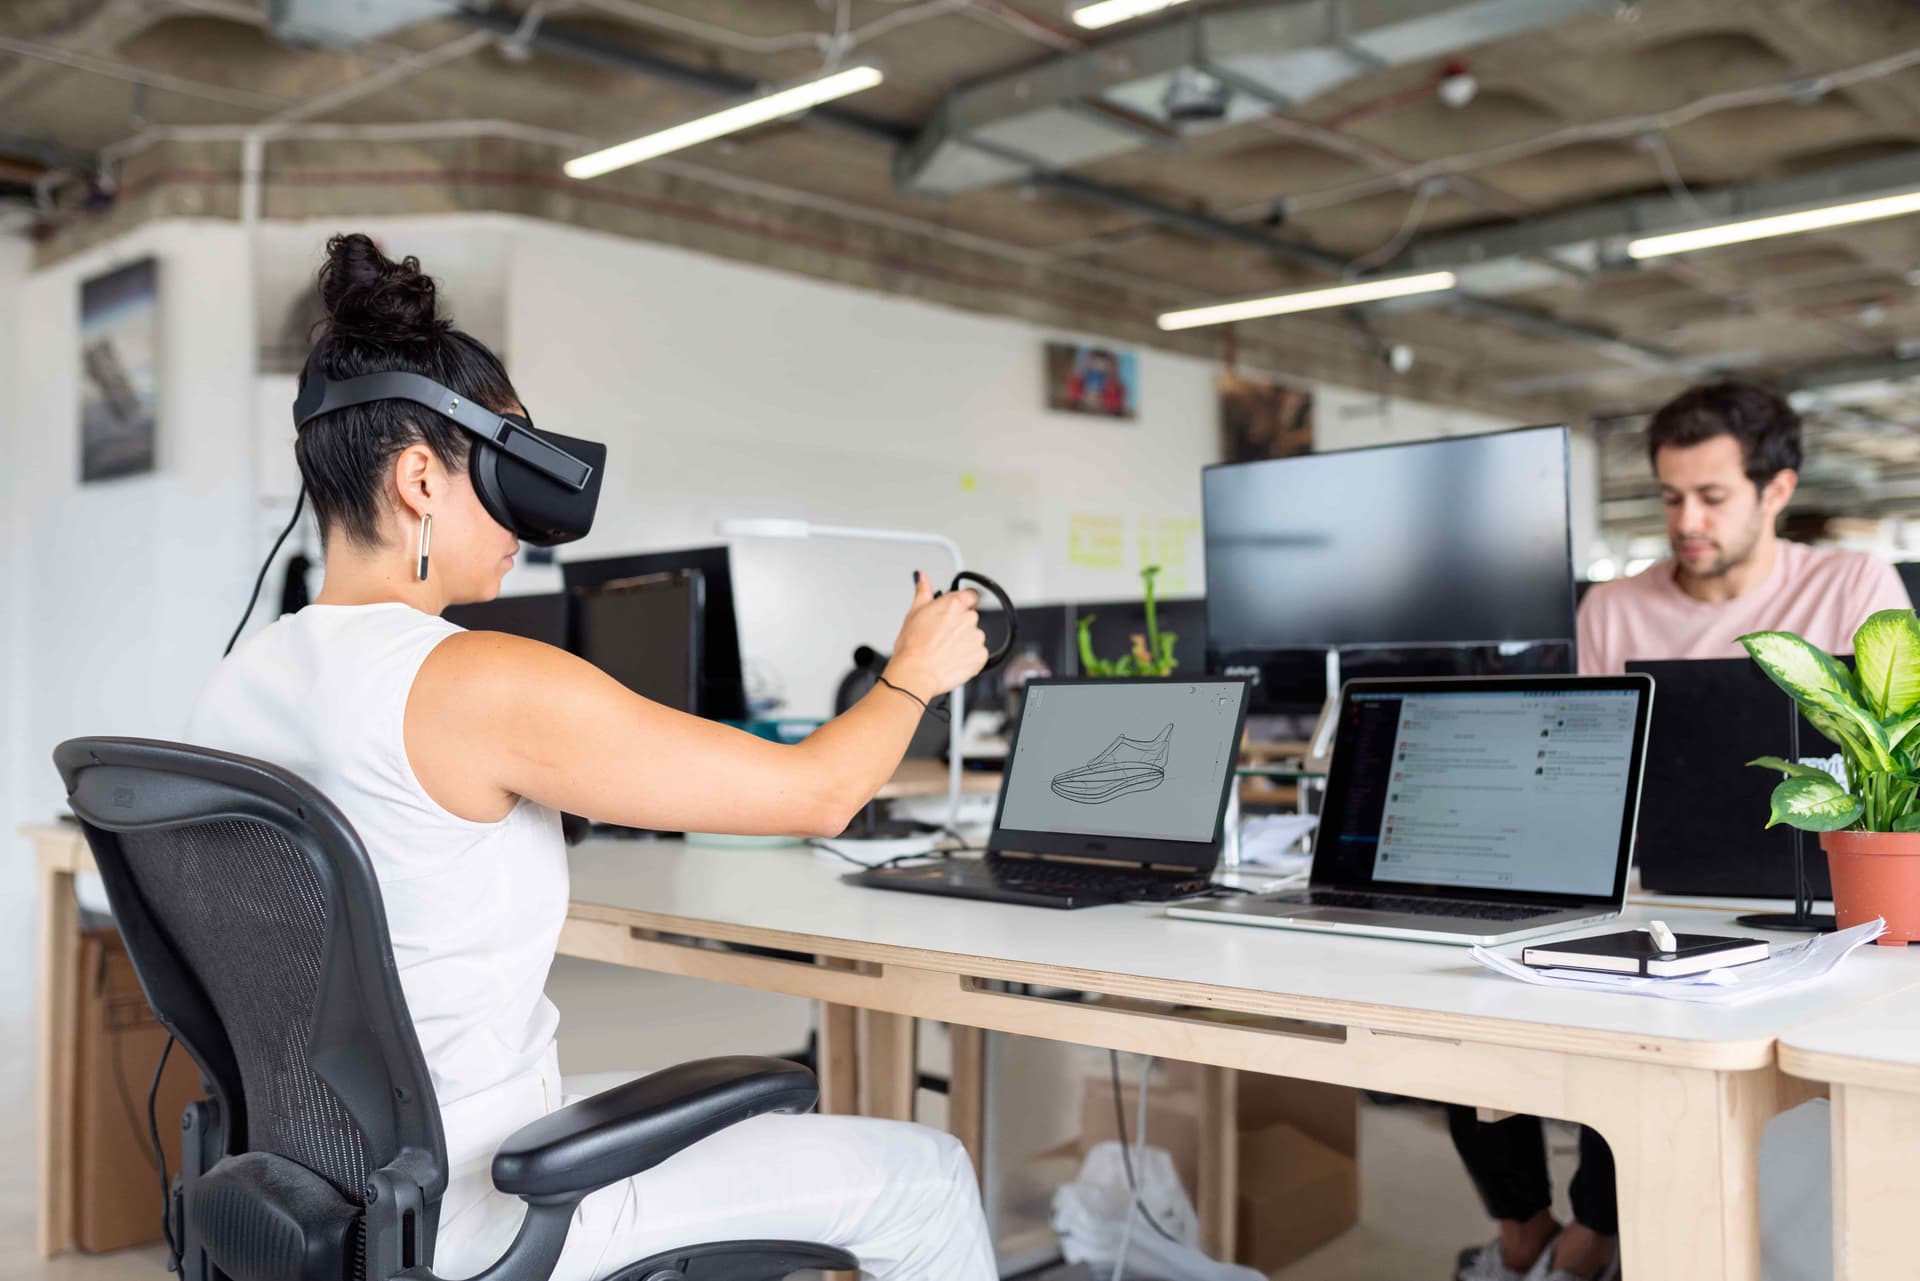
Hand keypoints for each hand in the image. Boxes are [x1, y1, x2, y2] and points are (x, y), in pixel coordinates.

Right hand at [886, 571, 988, 700]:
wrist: (916, 673)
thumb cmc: (912, 647)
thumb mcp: (914, 613)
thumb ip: (923, 591)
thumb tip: (922, 577)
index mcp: (954, 604)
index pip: (971, 595)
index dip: (964, 603)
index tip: (956, 611)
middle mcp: (969, 618)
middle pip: (970, 617)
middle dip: (959, 626)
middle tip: (941, 637)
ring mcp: (976, 638)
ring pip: (974, 637)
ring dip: (964, 642)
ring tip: (944, 651)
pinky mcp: (980, 657)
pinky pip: (978, 654)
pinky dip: (968, 658)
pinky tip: (952, 660)